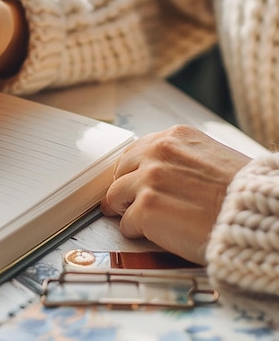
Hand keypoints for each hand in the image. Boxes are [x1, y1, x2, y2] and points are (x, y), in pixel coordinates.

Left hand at [101, 125, 249, 263]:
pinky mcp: (145, 208)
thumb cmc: (242, 193)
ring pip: (115, 196)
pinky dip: (134, 231)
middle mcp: (157, 153)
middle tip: (128, 203)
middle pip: (120, 171)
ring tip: (136, 219)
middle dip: (125, 188)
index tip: (132, 181)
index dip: (133, 170)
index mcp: (174, 137)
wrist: (255, 216)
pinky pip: (126, 223)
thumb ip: (180, 158)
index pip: (136, 151)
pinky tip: (148, 234)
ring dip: (125, 209)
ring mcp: (148, 180)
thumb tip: (157, 170)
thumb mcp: (211, 157)